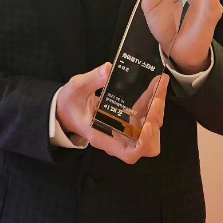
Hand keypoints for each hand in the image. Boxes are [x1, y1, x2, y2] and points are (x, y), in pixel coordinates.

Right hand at [55, 62, 169, 163]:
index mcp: (101, 136)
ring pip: (150, 133)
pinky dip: (153, 107)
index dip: (143, 143)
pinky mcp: (126, 124)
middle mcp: (116, 139)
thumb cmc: (69, 102)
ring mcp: (123, 132)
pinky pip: (146, 121)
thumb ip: (92, 79)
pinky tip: (154, 90)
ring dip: (157, 113)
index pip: (128, 153)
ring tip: (158, 90)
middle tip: (157, 96)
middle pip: (146, 144)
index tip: (149, 124)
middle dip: (155, 120)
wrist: (64, 108)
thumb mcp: (76, 88)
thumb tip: (108, 69)